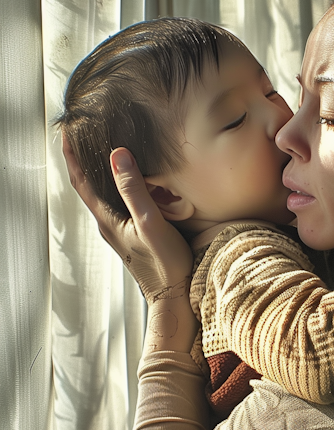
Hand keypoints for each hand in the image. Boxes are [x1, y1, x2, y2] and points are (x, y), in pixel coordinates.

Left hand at [63, 139, 193, 300]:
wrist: (172, 298)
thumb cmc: (164, 265)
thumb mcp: (150, 222)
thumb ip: (133, 190)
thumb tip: (117, 154)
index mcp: (107, 220)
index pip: (80, 181)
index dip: (71, 155)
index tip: (66, 131)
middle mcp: (108, 225)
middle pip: (88, 186)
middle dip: (83, 159)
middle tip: (83, 134)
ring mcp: (119, 232)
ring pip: (103, 196)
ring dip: (100, 174)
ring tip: (104, 152)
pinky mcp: (132, 237)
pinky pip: (118, 206)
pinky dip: (117, 188)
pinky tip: (130, 184)